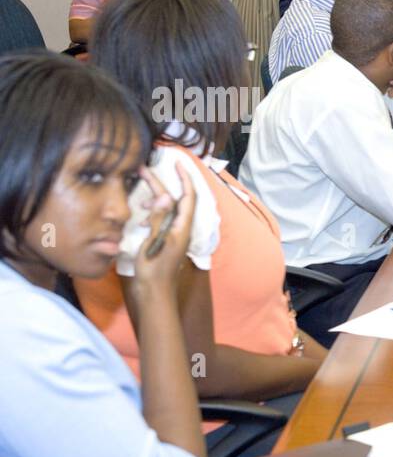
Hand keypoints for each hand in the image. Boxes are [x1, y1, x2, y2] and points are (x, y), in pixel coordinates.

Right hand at [128, 163, 195, 298]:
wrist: (154, 294)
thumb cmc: (153, 270)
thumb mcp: (154, 242)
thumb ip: (159, 219)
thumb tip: (165, 195)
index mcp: (183, 228)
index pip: (188, 197)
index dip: (184, 178)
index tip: (177, 162)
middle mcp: (181, 229)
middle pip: (175, 200)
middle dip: (162, 184)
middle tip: (144, 170)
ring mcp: (174, 235)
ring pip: (168, 210)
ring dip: (156, 199)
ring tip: (141, 193)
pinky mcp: (166, 240)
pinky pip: (162, 220)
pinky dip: (153, 213)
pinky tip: (141, 216)